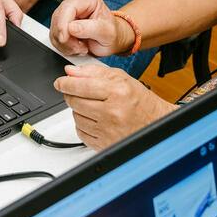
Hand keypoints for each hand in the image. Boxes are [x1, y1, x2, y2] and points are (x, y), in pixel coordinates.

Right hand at [49, 0, 131, 57]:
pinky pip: (55, 36)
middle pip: (58, 19)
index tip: (64, 39)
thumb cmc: (112, 33)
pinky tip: (75, 47)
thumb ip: (91, 29)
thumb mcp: (107, 32)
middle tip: (80, 48)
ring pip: (54, 29)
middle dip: (66, 38)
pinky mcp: (61, 23)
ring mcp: (66, 12)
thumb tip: (71, 28)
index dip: (63, 24)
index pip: (68, 8)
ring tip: (81, 48)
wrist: (111, 39)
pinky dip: (63, 46)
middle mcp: (74, 1)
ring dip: (65, 44)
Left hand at [54, 63, 174, 148]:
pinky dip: (83, 125)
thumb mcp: (121, 78)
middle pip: (74, 102)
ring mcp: (108, 130)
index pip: (80, 86)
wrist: (157, 123)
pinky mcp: (104, 144)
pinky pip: (81, 133)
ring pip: (76, 117)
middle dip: (71, 95)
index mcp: (117, 92)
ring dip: (78, 110)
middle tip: (76, 92)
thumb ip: (93, 72)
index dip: (65, 83)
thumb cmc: (141, 101)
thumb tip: (70, 72)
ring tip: (92, 106)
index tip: (60, 82)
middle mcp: (112, 112)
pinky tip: (94, 120)